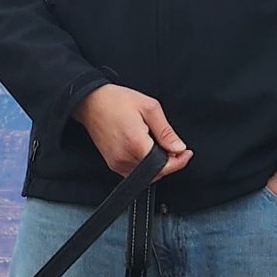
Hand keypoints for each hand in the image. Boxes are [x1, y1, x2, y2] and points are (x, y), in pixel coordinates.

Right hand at [72, 84, 191, 178]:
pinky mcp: (112, 164)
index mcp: (136, 144)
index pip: (165, 166)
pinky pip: (134, 172)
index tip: (186, 152)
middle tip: (176, 148)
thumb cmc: (117, 101)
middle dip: (170, 163)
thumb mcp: (149, 108)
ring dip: (158, 166)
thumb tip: (179, 148)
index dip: (180, 161)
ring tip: (160, 147)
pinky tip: (146, 151)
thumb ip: (166, 131)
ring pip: (146, 176)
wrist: (90, 102)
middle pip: (157, 173)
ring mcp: (117, 163)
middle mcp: (125, 158)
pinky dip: (145, 166)